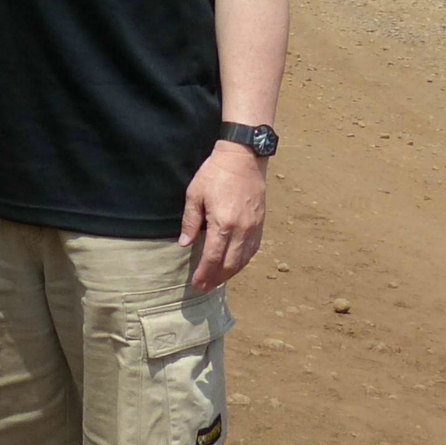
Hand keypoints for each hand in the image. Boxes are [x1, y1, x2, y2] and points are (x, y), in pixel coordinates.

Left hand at [178, 142, 266, 289]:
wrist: (244, 157)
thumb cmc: (216, 173)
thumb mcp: (195, 194)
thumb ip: (190, 221)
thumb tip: (185, 244)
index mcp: (223, 223)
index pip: (213, 257)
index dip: (204, 273)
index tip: (196, 284)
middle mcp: (242, 229)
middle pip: (230, 264)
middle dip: (216, 278)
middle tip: (204, 287)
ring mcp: (254, 227)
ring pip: (243, 260)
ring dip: (230, 273)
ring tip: (217, 280)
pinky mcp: (261, 223)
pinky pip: (253, 250)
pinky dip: (243, 261)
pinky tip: (234, 264)